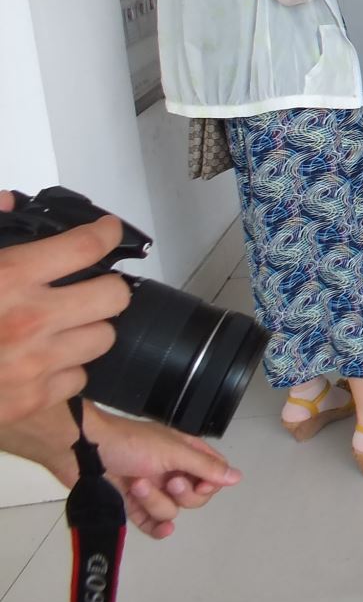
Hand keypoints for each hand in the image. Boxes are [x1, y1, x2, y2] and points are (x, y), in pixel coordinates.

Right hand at [0, 205, 129, 423]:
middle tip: (88, 286)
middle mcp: (29, 320)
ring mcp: (34, 364)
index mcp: (8, 278)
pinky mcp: (31, 400)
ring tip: (62, 326)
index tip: (107, 232)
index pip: (85, 247)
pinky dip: (65, 370)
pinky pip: (78, 378)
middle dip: (104, 287)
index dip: (105, 234)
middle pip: (113, 296)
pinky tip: (42, 361)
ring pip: (103, 338)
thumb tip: (10, 201)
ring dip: (87, 329)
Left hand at [79, 407, 240, 538]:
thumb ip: (204, 467)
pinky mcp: (132, 505)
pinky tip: (161, 531)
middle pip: (195, 497)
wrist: (83, 450)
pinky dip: (155, 527)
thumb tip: (237, 477)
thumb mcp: (172, 451)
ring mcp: (152, 489)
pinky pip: (151, 523)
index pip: (212, 474)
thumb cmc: (132, 444)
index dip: (210, 483)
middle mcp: (173, 471)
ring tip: (136, 485)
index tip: (199, 483)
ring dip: (155, 501)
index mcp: (186, 452)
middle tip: (167, 481)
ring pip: (171, 510)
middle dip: (181, 494)